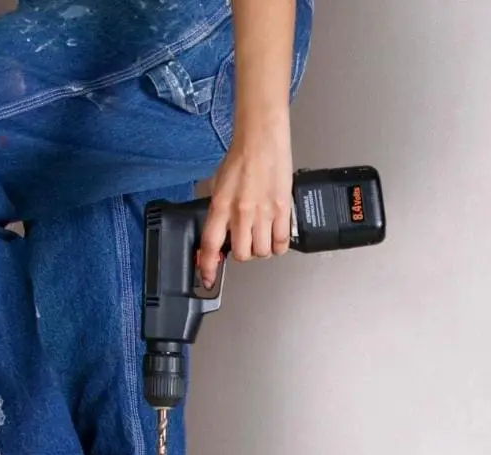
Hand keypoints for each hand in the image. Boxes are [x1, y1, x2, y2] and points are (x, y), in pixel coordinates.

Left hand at [197, 114, 292, 284]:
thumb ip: (218, 210)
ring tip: (261, 238)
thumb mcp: (219, 184)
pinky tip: (275, 237)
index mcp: (220, 206)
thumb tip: (218, 231)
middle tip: (244, 243)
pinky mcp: (282, 211)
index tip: (208, 278)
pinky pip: (281, 244)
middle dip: (242, 253)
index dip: (208, 266)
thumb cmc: (241, 157)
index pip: (210, 245)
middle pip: (241, 254)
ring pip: (261, 252)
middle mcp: (241, 213)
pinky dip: (278, 246)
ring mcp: (263, 214)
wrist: (262, 140)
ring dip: (261, 250)